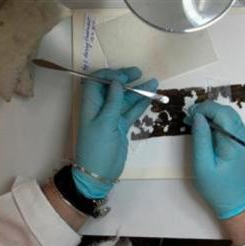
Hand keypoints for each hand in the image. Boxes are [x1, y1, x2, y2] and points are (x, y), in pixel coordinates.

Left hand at [73, 67, 157, 197]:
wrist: (99, 173)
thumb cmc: (97, 147)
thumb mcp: (105, 123)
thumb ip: (112, 102)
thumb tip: (117, 82)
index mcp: (90, 105)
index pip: (97, 82)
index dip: (109, 75)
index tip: (124, 76)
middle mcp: (100, 108)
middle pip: (112, 88)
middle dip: (125, 79)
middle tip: (139, 72)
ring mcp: (112, 117)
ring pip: (125, 99)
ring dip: (137, 91)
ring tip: (153, 82)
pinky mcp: (121, 126)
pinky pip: (131, 111)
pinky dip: (140, 104)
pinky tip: (151, 96)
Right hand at [186, 101, 244, 218]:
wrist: (236, 201)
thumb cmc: (217, 187)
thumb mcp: (203, 165)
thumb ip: (201, 139)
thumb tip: (197, 117)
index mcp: (234, 142)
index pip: (221, 112)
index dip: (204, 109)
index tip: (189, 116)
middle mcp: (243, 136)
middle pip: (226, 110)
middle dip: (206, 109)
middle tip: (189, 118)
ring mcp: (244, 138)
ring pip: (228, 115)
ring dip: (211, 114)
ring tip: (194, 122)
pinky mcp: (241, 141)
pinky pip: (229, 123)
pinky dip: (216, 121)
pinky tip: (204, 129)